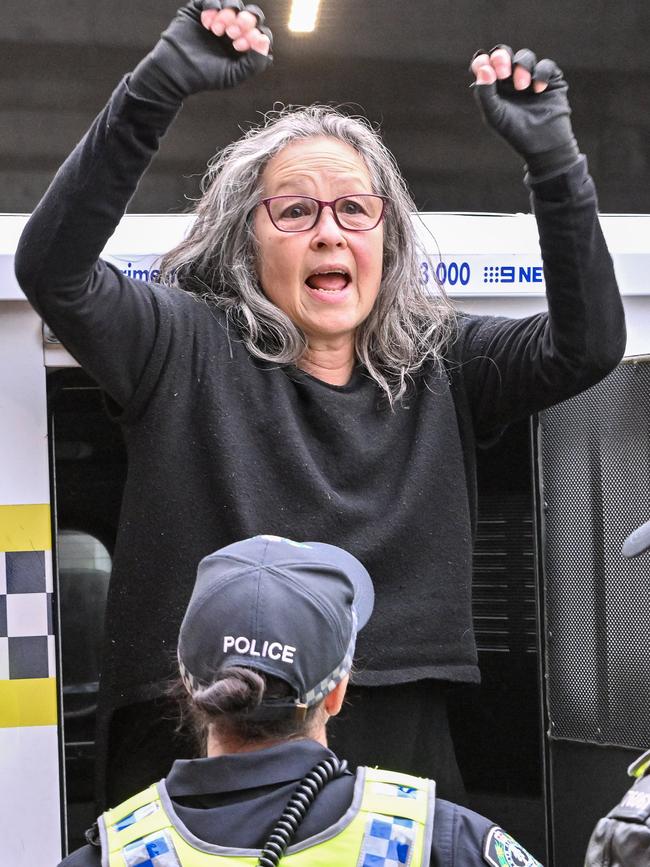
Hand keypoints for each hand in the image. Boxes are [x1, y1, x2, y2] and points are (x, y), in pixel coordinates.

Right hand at [130, 0, 272, 105]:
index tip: (239, 46)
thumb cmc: (205, 77)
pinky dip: (213, 6)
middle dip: (245, 20)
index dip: (254, 35)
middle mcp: (234, 31)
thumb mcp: (234, 75)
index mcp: (244, 47)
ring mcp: (219, 18)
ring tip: (217, 30)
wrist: (175, 72)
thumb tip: (264, 40)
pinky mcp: (202, 9)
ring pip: (234, 3)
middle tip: (231, 33)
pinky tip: (207, 23)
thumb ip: (254, 63)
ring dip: (228, 13)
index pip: (260, 32)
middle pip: (252, 14)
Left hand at [470, 46, 579, 177]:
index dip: (482, 61)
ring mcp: (530, 76)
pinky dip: (540, 74)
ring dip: (522, 68)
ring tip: (523, 87)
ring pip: (524, 56)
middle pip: (503, 53)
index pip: (484, 64)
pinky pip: (545, 65)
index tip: (483, 66)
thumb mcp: (495, 115)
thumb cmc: (515, 131)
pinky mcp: (550, 78)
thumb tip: (482, 67)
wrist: (543, 144)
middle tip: (503, 72)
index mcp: (494, 86)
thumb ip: (485, 93)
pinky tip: (538, 90)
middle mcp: (510, 78)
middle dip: (502, 58)